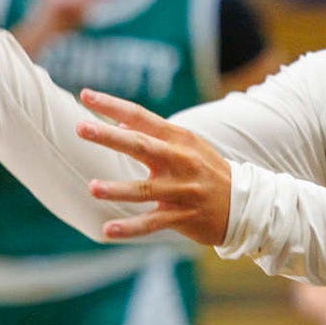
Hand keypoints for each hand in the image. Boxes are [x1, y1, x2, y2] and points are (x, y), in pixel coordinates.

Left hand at [78, 89, 233, 246]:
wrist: (244, 203)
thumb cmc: (207, 170)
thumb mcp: (187, 146)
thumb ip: (153, 135)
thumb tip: (119, 124)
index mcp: (179, 139)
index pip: (141, 116)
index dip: (112, 105)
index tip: (85, 94)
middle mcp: (180, 160)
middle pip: (140, 146)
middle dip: (109, 136)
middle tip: (80, 127)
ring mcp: (182, 189)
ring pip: (145, 189)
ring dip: (117, 189)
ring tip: (92, 188)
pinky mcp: (183, 216)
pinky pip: (153, 222)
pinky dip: (130, 228)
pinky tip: (108, 230)